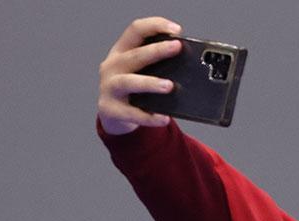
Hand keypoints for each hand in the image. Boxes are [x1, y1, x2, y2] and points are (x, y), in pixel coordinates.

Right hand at [97, 17, 183, 135]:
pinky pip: (132, 114)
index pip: (136, 30)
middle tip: (177, 48)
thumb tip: (189, 64)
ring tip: (169, 86)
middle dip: (156, 50)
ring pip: (129, 83)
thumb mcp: (139, 69)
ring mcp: (109, 88)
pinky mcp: (112, 110)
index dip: (155, 26)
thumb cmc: (133, 87)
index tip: (177, 30)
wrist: (112, 113)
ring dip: (150, 83)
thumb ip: (156, 63)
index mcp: (121, 51)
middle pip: (134, 55)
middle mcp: (113, 66)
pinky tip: (164, 117)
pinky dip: (149, 116)